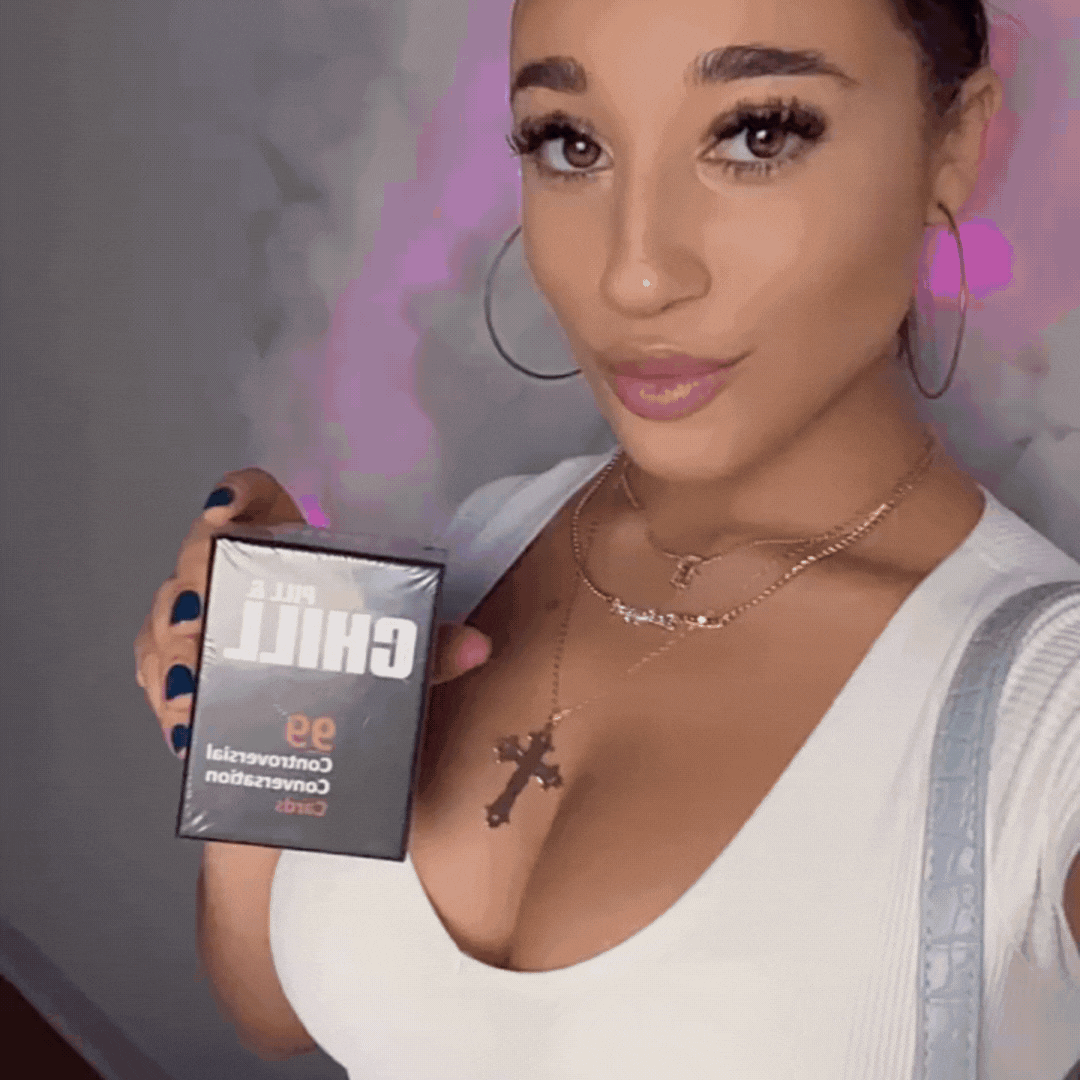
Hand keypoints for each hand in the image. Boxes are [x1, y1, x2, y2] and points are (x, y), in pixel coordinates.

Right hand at [134, 469, 491, 757]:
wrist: (321, 729)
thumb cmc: (357, 666)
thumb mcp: (394, 655)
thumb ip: (430, 649)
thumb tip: (479, 647)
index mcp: (284, 546)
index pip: (250, 496)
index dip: (234, 494)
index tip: (226, 512)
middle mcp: (235, 576)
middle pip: (198, 560)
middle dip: (192, 585)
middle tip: (201, 618)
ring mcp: (202, 624)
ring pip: (166, 619)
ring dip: (172, 651)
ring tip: (191, 687)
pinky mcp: (181, 674)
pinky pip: (156, 676)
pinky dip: (167, 702)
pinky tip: (186, 728)